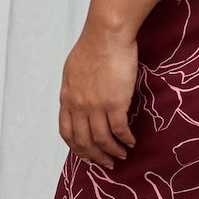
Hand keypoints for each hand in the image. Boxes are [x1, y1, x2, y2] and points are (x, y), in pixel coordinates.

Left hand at [59, 22, 138, 169]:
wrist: (107, 34)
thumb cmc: (93, 45)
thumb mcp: (73, 70)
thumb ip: (75, 89)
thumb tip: (79, 101)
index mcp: (67, 98)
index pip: (67, 132)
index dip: (77, 148)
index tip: (87, 155)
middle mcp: (79, 106)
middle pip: (84, 141)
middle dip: (96, 156)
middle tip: (107, 163)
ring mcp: (96, 106)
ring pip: (102, 140)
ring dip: (112, 151)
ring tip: (121, 155)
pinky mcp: (115, 103)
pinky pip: (119, 130)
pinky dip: (125, 139)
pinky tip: (131, 141)